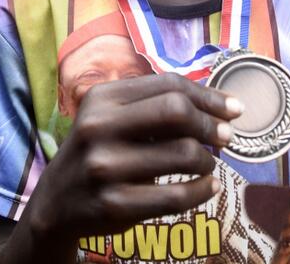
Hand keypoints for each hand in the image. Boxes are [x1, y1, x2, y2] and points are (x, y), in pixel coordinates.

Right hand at [23, 73, 243, 249]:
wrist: (55, 204)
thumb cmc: (99, 151)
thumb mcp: (112, 117)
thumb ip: (155, 105)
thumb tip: (222, 105)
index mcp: (102, 98)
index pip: (169, 85)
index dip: (209, 96)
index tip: (234, 109)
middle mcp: (99, 128)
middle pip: (177, 111)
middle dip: (211, 124)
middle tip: (226, 136)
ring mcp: (104, 167)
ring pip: (183, 154)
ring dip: (208, 160)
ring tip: (208, 164)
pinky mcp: (114, 205)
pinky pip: (176, 196)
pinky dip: (202, 190)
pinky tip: (208, 187)